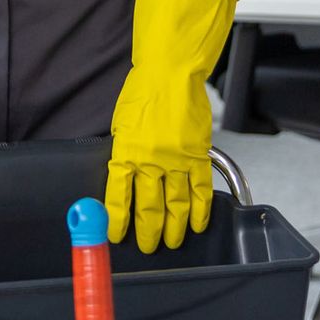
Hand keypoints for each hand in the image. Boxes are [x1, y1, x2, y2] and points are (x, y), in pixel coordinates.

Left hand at [106, 0, 237, 252]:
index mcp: (126, 150)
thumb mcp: (122, 123)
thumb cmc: (142, 93)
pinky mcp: (198, 154)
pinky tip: (196, 224)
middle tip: (148, 248)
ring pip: (176, 205)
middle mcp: (151, 159)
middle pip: (149, 206)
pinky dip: (199, 210)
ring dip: (173, 228)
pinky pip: (201, 190)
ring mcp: (177, 159)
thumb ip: (123, 153)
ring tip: (171, 242)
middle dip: (148, 232)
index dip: (119, 219)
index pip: (118, 194)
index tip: (118, 235)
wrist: (171, 71)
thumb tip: (122, 181)